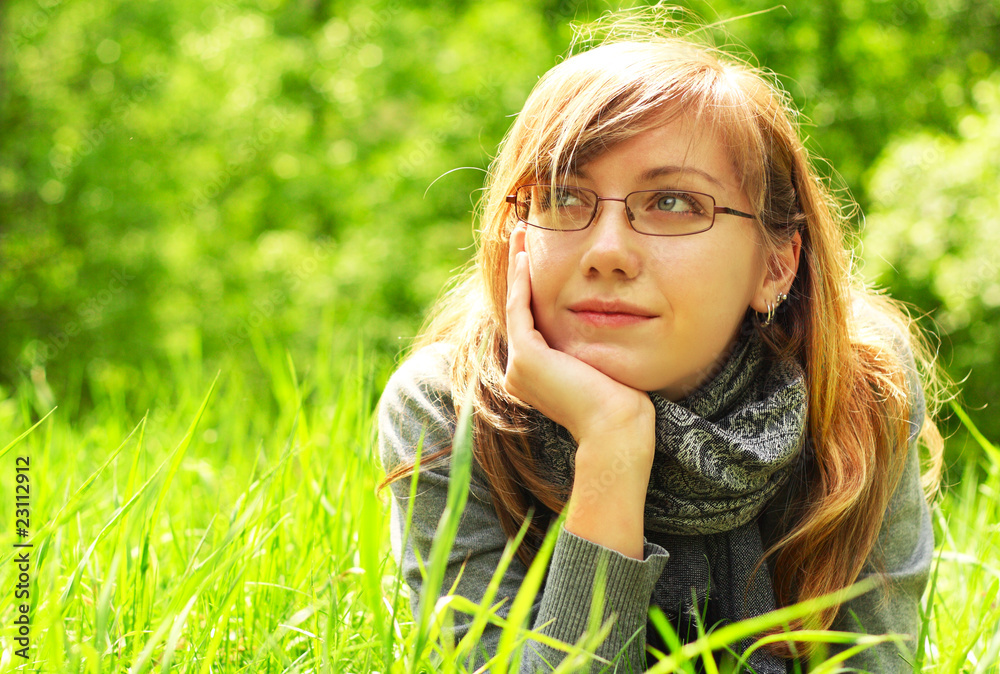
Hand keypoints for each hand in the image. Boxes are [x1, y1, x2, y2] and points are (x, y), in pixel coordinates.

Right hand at [503, 224, 654, 557]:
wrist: (618, 427)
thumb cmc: (623, 403)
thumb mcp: (605, 365)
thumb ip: (594, 346)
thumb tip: (613, 320)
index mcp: (535, 376)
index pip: (530, 322)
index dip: (531, 287)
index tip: (537, 258)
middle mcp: (519, 373)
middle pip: (519, 309)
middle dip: (520, 270)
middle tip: (522, 235)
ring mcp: (518, 366)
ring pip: (516, 304)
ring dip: (518, 266)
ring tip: (521, 234)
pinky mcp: (526, 357)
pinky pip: (520, 308)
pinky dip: (521, 280)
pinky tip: (526, 255)